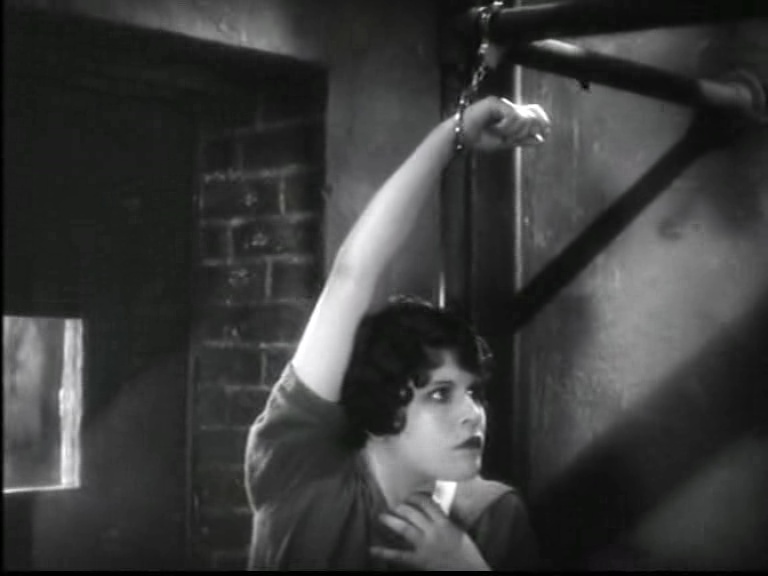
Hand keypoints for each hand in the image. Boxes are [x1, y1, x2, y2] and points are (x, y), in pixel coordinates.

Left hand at [370, 493, 490, 570]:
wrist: (471, 572)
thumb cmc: (467, 553)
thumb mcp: (458, 531)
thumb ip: (445, 520)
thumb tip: (432, 510)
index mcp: (445, 523)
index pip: (427, 503)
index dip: (416, 497)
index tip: (410, 496)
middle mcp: (434, 531)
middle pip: (413, 512)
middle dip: (401, 507)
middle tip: (395, 505)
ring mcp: (426, 546)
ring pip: (405, 528)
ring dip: (391, 520)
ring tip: (382, 516)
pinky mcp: (420, 561)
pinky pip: (399, 555)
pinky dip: (385, 552)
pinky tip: (373, 549)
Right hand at [461, 96, 550, 151]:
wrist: (462, 138)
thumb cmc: (480, 140)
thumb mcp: (506, 142)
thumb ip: (523, 140)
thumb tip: (540, 139)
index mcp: (512, 114)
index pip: (534, 111)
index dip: (543, 120)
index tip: (546, 133)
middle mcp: (509, 106)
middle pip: (531, 114)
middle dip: (526, 130)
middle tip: (513, 138)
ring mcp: (502, 103)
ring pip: (522, 117)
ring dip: (513, 131)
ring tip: (500, 133)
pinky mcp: (495, 102)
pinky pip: (511, 115)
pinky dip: (506, 126)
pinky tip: (495, 128)